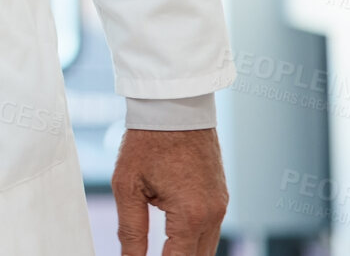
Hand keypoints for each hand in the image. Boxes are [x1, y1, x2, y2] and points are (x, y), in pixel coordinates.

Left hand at [111, 127, 226, 255]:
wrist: (174, 109)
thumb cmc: (148, 141)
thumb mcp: (128, 187)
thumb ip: (130, 230)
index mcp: (191, 215)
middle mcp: (213, 214)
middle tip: (147, 254)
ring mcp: (221, 206)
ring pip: (206, 248)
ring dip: (185, 253)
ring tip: (161, 249)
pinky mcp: (221, 198)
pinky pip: (210, 231)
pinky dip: (193, 240)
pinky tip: (173, 241)